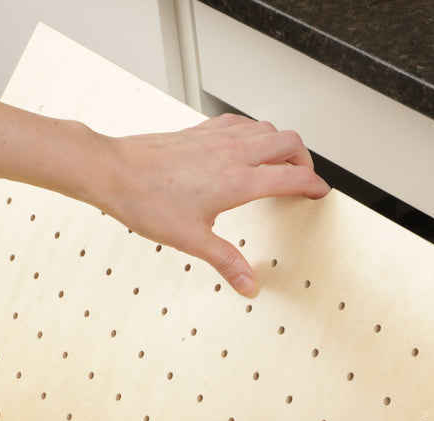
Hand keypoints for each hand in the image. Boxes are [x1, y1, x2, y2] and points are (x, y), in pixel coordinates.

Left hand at [97, 114, 330, 296]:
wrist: (113, 171)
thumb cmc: (146, 200)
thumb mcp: (191, 240)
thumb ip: (226, 261)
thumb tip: (248, 284)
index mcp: (237, 181)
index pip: (292, 176)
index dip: (313, 185)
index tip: (319, 192)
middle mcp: (232, 153)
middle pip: (288, 142)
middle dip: (304, 159)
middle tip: (304, 176)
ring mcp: (216, 138)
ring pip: (266, 127)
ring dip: (281, 142)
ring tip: (281, 160)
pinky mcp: (200, 132)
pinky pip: (239, 123)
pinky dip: (254, 131)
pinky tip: (245, 144)